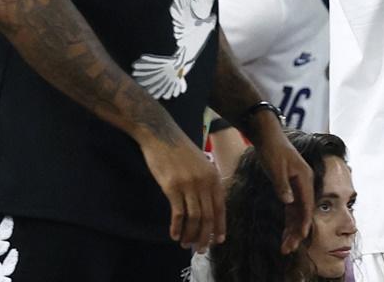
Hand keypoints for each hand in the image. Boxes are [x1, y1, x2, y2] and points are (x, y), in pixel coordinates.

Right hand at [139, 130, 225, 252]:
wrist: (162, 135)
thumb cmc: (180, 151)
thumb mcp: (200, 164)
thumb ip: (206, 182)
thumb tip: (208, 205)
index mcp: (214, 176)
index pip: (221, 207)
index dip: (220, 225)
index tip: (219, 240)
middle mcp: (205, 181)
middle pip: (209, 216)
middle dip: (206, 235)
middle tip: (200, 249)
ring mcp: (189, 184)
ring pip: (195, 217)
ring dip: (190, 234)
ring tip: (186, 244)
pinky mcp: (172, 187)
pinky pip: (178, 213)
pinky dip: (177, 227)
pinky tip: (174, 235)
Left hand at [253, 125, 314, 253]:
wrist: (269, 136)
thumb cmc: (273, 150)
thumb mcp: (276, 167)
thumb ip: (282, 185)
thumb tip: (289, 202)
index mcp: (305, 177)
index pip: (307, 204)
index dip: (304, 222)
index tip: (301, 236)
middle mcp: (305, 183)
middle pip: (304, 211)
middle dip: (297, 231)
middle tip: (289, 248)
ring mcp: (298, 185)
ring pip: (298, 212)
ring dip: (293, 229)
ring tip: (286, 246)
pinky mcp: (290, 186)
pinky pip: (292, 207)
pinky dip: (289, 220)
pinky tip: (286, 232)